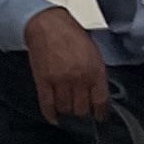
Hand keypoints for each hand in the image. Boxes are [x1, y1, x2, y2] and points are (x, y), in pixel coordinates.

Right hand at [22, 10, 110, 128]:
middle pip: (81, 109)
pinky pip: (47, 104)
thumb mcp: (95, 53)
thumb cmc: (72, 36)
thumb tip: (99, 93)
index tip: (100, 118)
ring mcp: (60, 81)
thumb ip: (97, 74)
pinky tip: (54, 117)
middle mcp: (79, 78)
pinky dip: (50, 114)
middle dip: (83, 114)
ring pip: (65, 109)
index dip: (100, 113)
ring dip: (67, 113)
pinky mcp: (43, 81)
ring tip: (68, 112)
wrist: (48, 25)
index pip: (100, 101)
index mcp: (95, 70)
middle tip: (82, 113)